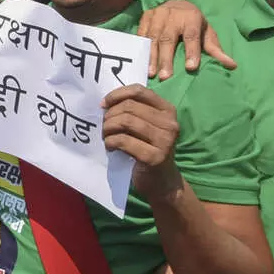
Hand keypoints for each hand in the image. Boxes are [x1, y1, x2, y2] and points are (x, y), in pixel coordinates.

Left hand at [102, 84, 182, 200]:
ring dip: (108, 128)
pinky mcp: (154, 157)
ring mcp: (164, 141)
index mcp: (167, 110)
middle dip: (110, 114)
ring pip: (126, 121)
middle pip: (130, 107)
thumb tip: (105, 103)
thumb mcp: (146, 126)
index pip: (139, 91)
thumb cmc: (149, 149)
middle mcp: (170, 123)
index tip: (103, 104)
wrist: (162, 182)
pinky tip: (110, 147)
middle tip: (103, 126)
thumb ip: (134, 112)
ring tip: (105, 136)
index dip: (117, 95)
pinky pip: (124, 141)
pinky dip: (111, 141)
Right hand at [137, 0, 235, 78]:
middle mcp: (173, 15)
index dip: (191, 51)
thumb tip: (232, 65)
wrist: (177, 1)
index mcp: (191, 18)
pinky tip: (140, 62)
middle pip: (168, 38)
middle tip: (165, 77)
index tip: (191, 68)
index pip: (191, 36)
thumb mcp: (207, 32)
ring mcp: (157, 15)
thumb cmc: (193, 22)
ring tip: (151, 73)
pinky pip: (141, 33)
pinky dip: (141, 48)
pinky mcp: (146, 17)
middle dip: (166, 58)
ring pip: (153, 37)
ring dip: (151, 56)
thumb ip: (215, 49)